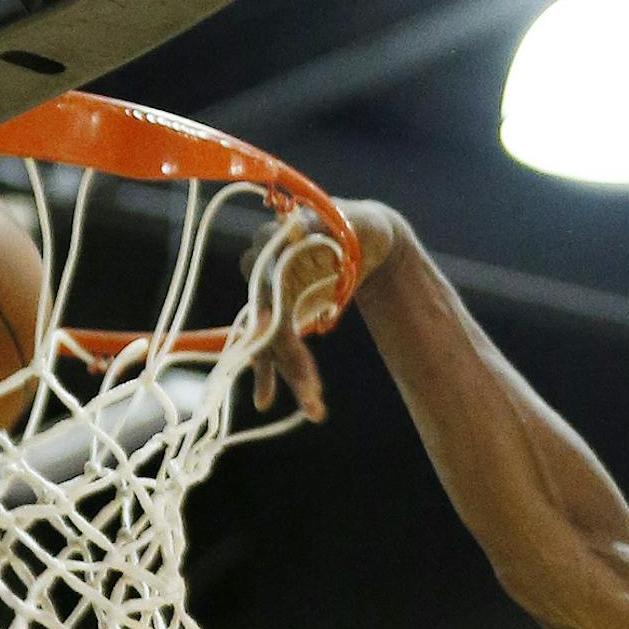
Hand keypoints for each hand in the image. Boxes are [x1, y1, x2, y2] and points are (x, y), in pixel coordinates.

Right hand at [241, 199, 407, 419]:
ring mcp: (270, 294)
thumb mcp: (348, 220)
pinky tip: (273, 402)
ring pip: (268, 340)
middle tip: (312, 390)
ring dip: (287, 374)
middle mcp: (263, 270)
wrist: (366, 238)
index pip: (268, 283)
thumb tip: (295, 230)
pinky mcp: (281, 314)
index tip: (278, 333)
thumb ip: (320, 224)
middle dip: (287, 356)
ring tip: (313, 409)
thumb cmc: (358, 225)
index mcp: (273, 243)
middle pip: (266, 319)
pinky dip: (277, 373)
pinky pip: (272, 347)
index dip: (272, 310)